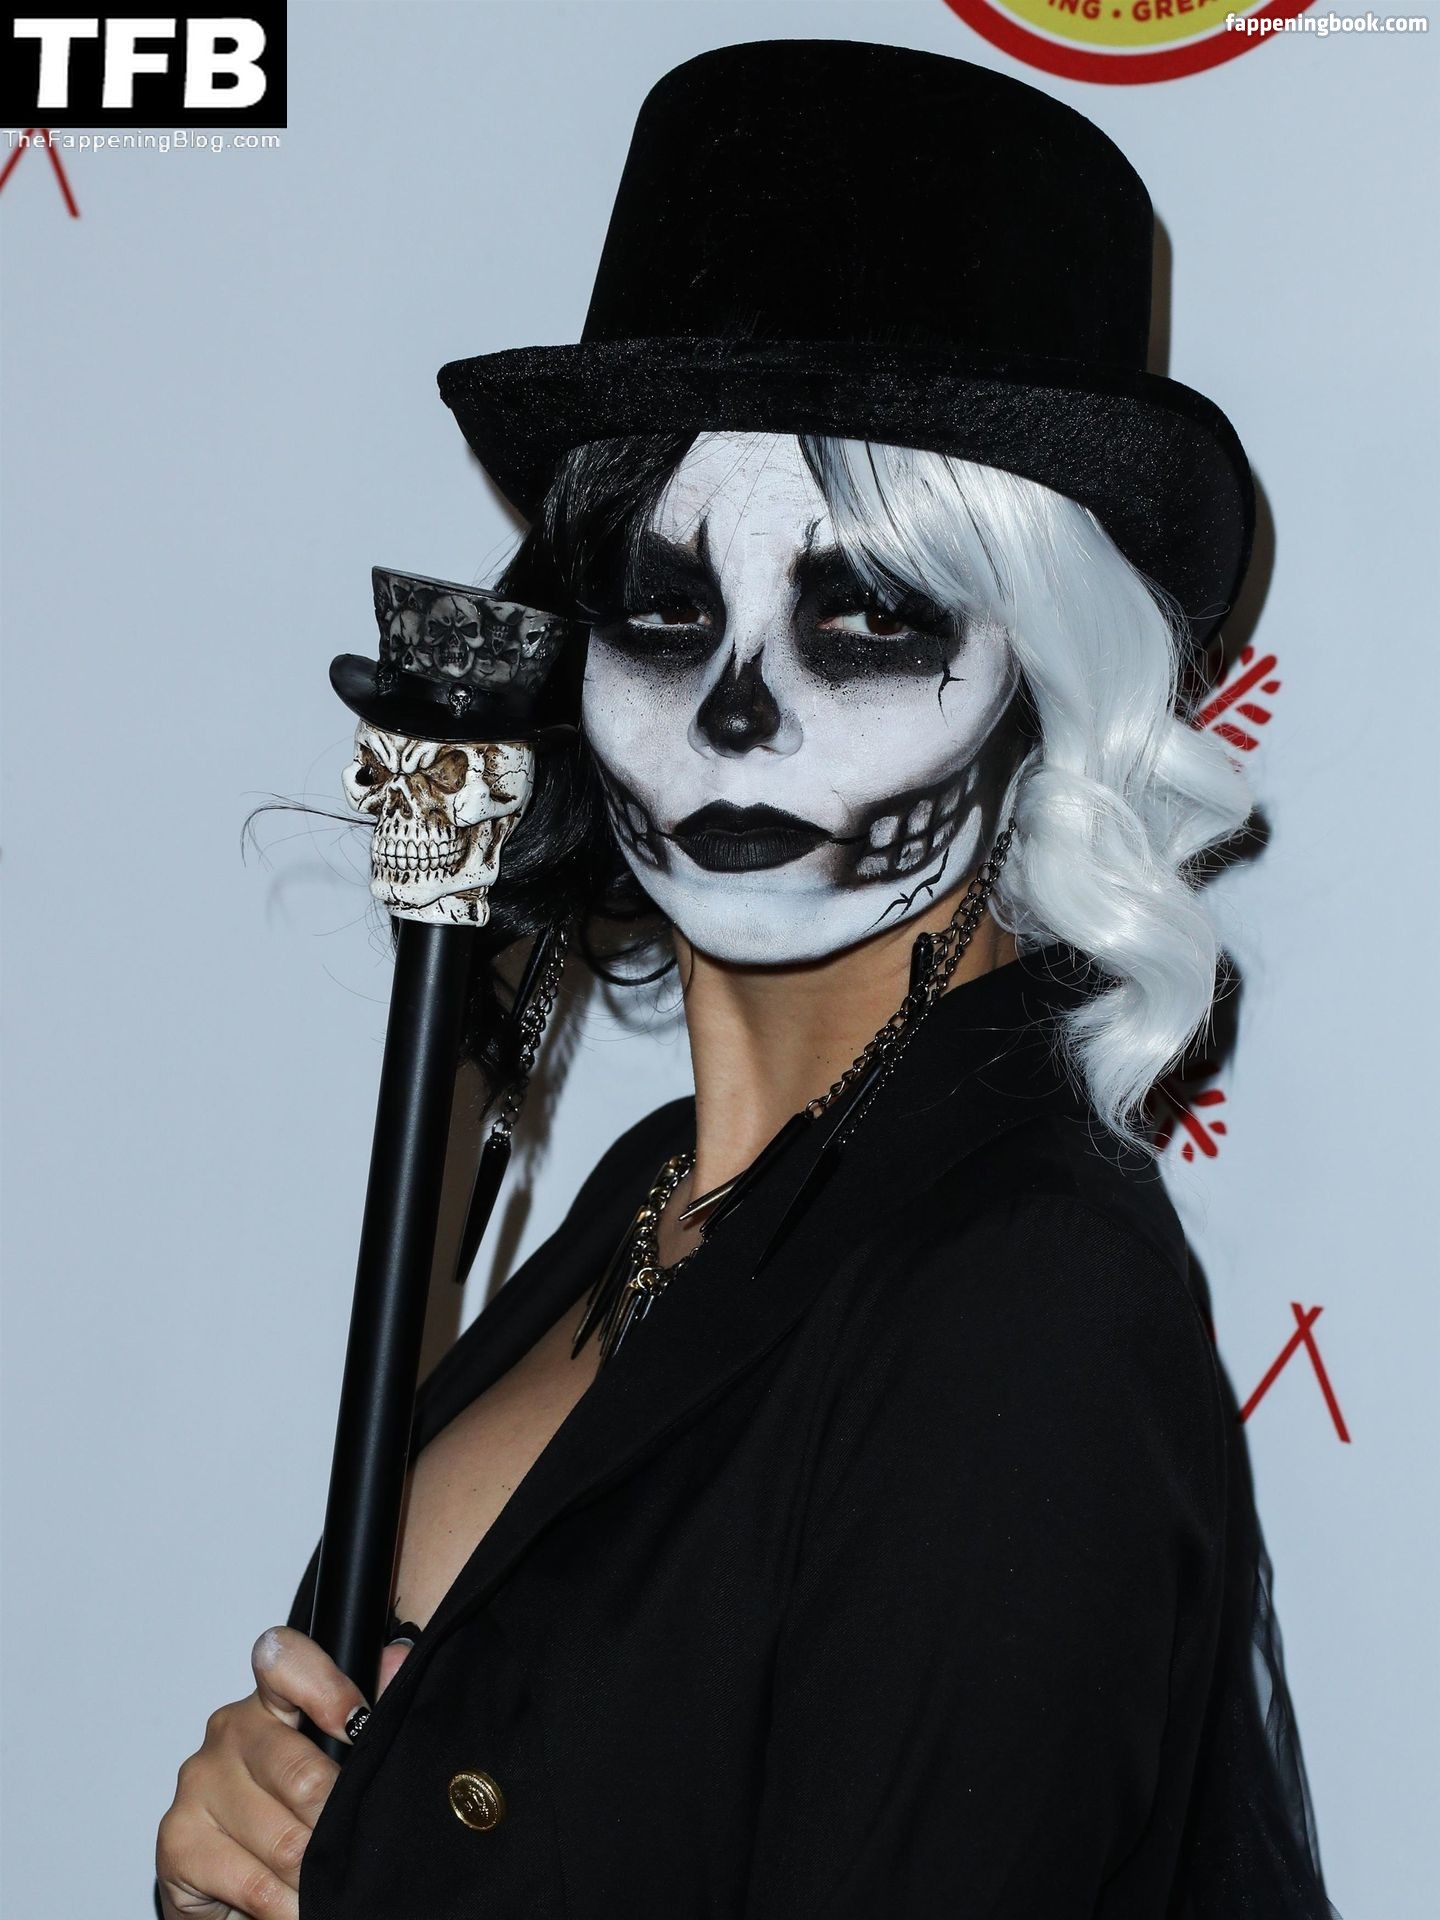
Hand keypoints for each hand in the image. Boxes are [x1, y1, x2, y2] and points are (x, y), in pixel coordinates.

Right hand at [155, 1624, 411, 1918]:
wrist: (230, 1888)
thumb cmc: (292, 1813)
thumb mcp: (335, 1760)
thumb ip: (370, 1709)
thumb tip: (395, 1663)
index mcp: (270, 1699)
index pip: (286, 1661)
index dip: (328, 1688)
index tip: (358, 1725)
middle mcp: (229, 1730)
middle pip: (302, 1775)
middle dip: (336, 1824)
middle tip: (352, 1844)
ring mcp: (198, 1782)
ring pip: (285, 1840)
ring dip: (316, 1876)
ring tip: (328, 1883)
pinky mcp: (178, 1839)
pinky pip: (254, 1882)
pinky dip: (287, 1906)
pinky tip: (296, 1908)